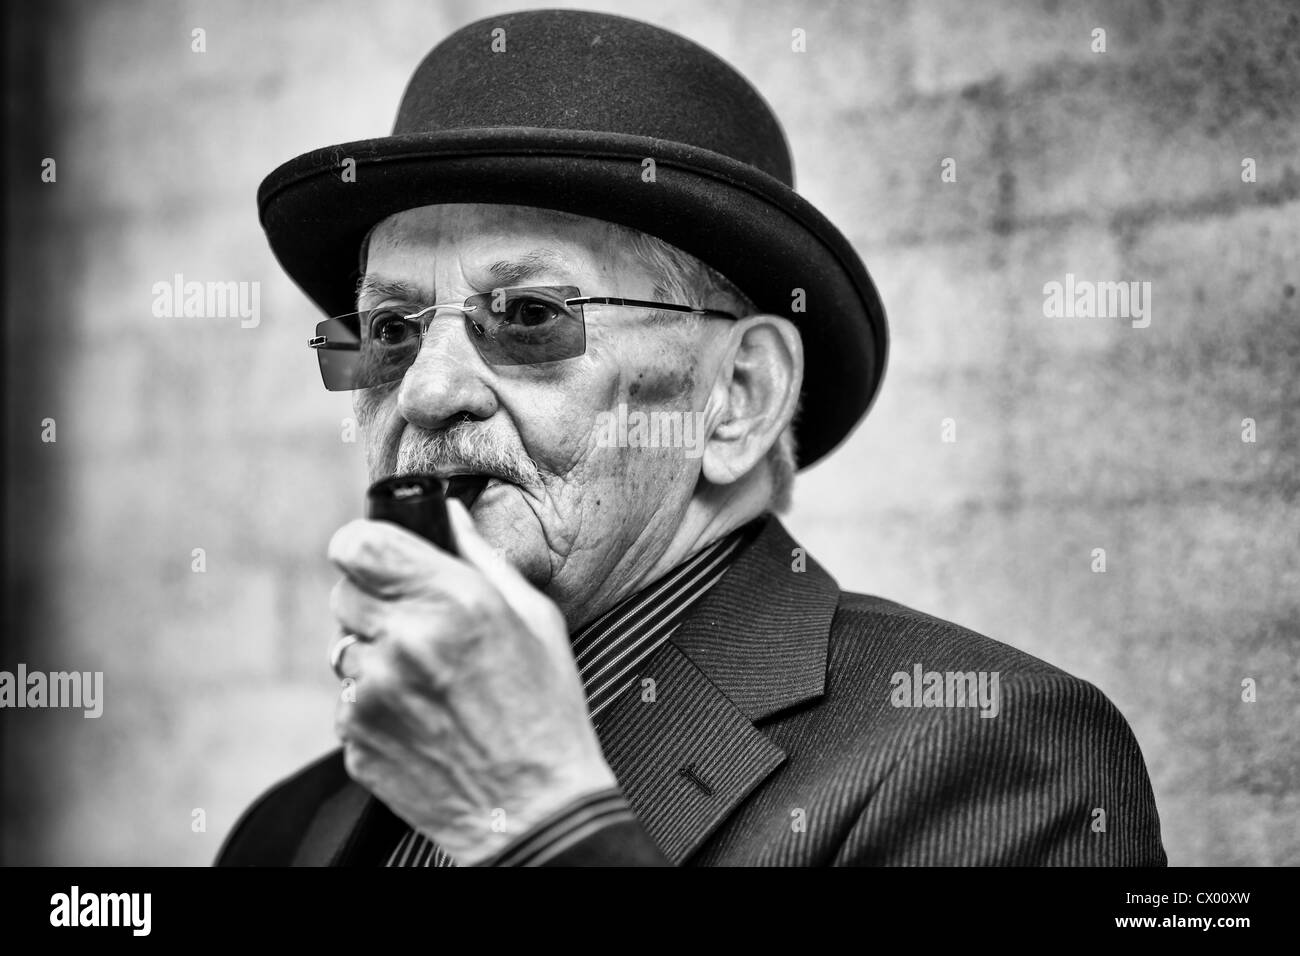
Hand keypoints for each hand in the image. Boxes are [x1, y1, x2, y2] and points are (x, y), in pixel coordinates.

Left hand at [328, 498, 617, 863]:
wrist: (535, 808)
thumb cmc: (546, 712)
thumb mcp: (536, 621)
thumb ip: (482, 558)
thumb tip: (450, 514)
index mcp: (454, 601)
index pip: (359, 544)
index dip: (361, 545)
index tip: (374, 557)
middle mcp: (406, 641)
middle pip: (344, 593)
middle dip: (374, 603)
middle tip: (416, 627)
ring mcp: (374, 693)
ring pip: (343, 649)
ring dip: (374, 656)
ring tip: (427, 682)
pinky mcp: (356, 737)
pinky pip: (347, 700)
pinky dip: (374, 704)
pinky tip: (421, 719)